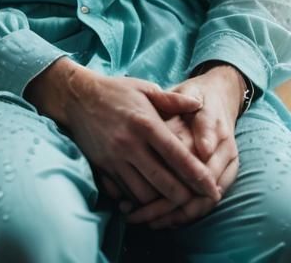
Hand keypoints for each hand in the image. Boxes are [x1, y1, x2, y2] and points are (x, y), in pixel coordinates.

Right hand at [117, 66, 244, 228]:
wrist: (78, 97)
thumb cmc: (116, 91)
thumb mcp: (145, 88)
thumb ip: (173, 100)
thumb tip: (198, 104)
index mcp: (146, 124)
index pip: (177, 156)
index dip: (197, 176)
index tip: (212, 188)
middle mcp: (130, 145)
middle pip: (163, 182)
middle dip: (184, 197)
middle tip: (199, 203)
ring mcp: (114, 159)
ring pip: (143, 194)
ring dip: (161, 202)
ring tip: (176, 203)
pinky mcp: (102, 168)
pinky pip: (124, 194)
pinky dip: (139, 201)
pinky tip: (150, 200)